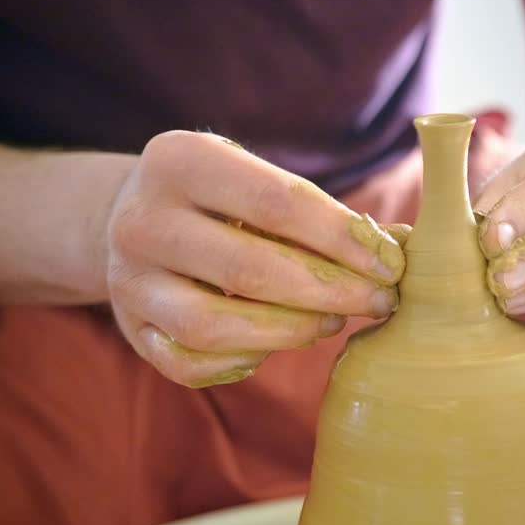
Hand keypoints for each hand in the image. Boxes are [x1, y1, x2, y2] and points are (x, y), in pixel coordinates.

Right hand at [105, 131, 406, 386]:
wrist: (126, 216)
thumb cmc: (221, 198)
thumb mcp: (255, 178)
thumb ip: (318, 211)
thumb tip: (398, 249)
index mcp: (181, 160)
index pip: (277, 203)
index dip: (342, 238)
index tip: (391, 265)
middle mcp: (142, 218)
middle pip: (250, 268)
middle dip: (330, 291)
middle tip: (378, 302)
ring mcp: (127, 278)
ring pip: (213, 325)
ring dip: (288, 332)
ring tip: (332, 323)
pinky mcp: (128, 327)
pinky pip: (188, 363)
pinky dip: (239, 363)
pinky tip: (275, 347)